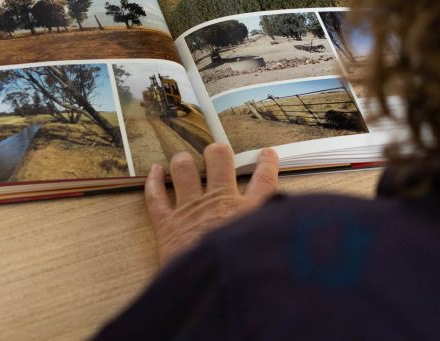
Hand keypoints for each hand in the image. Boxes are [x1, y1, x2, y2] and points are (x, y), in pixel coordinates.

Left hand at [144, 143, 279, 264]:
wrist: (211, 288)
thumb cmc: (241, 273)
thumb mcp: (270, 248)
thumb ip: (275, 231)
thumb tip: (286, 228)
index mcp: (249, 210)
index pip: (263, 179)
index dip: (266, 164)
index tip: (267, 155)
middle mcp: (220, 202)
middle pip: (219, 159)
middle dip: (217, 152)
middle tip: (216, 155)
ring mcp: (191, 209)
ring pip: (184, 168)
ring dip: (183, 162)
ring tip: (184, 161)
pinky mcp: (168, 223)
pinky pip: (156, 196)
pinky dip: (153, 181)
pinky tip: (155, 170)